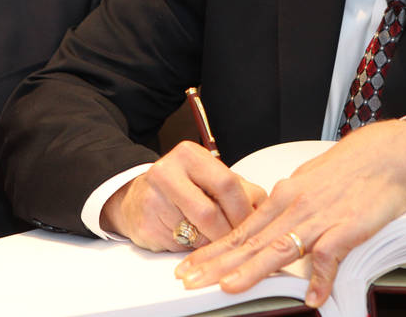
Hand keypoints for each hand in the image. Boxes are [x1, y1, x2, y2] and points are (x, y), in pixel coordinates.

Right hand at [100, 141, 266, 251]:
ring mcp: (152, 199)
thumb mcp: (211, 179)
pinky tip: (192, 241)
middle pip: (209, 212)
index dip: (243, 210)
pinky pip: (179, 246)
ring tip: (217, 241)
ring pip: (195, 234)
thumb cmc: (182, 188)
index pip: (226, 183)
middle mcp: (167, 172)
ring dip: (212, 243)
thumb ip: (242, 190)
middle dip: (228, 233)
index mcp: (190, 155)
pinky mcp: (144, 225)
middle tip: (239, 242)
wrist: (136, 198)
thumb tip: (269, 211)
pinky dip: (193, 250)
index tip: (254, 225)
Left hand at [175, 119, 405, 306]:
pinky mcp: (346, 226)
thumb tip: (270, 225)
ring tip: (230, 288)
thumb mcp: (307, 183)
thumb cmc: (349, 168)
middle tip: (190, 280)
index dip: (214, 250)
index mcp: (283, 197)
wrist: (385, 154)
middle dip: (218, 264)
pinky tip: (312, 297)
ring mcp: (319, 217)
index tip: (191, 266)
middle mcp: (294, 207)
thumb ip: (287, 207)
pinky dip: (320, 277)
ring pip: (280, 246)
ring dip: (253, 269)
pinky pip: (329, 255)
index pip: (241, 229)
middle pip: (251, 241)